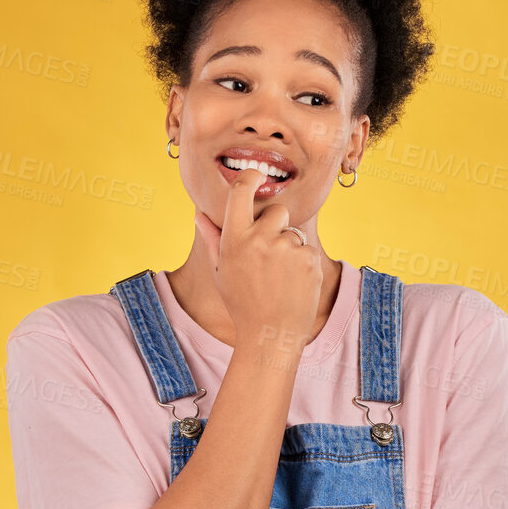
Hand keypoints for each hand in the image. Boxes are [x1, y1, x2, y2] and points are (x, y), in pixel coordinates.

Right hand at [193, 167, 321, 353]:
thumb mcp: (221, 271)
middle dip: (276, 225)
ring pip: (293, 232)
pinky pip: (307, 249)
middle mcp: (260, 239)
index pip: (241, 191)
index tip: (256, 175)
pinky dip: (302, 264)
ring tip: (279, 277)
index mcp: (234, 239)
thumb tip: (198, 214)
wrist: (271, 333)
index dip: (250, 177)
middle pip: (277, 210)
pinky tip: (292, 284)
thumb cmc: (242, 303)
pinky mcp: (309, 259)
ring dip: (289, 248)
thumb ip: (212, 239)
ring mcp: (286, 248)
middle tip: (269, 255)